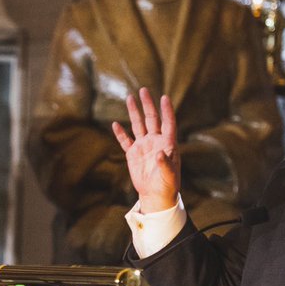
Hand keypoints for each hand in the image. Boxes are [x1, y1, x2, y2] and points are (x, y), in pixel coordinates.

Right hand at [111, 88, 181, 213]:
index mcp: (167, 144)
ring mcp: (144, 146)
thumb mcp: (169, 177)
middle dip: (147, 105)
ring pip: (138, 125)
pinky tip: (115, 124)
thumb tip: (160, 154)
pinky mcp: (133, 154)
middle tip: (143, 90)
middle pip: (151, 119)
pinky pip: (125, 141)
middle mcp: (156, 141)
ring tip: (130, 98)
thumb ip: (165, 165)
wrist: (156, 195)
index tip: (164, 97)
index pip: (168, 123)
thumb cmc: (167, 186)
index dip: (166, 111)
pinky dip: (120, 133)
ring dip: (134, 112)